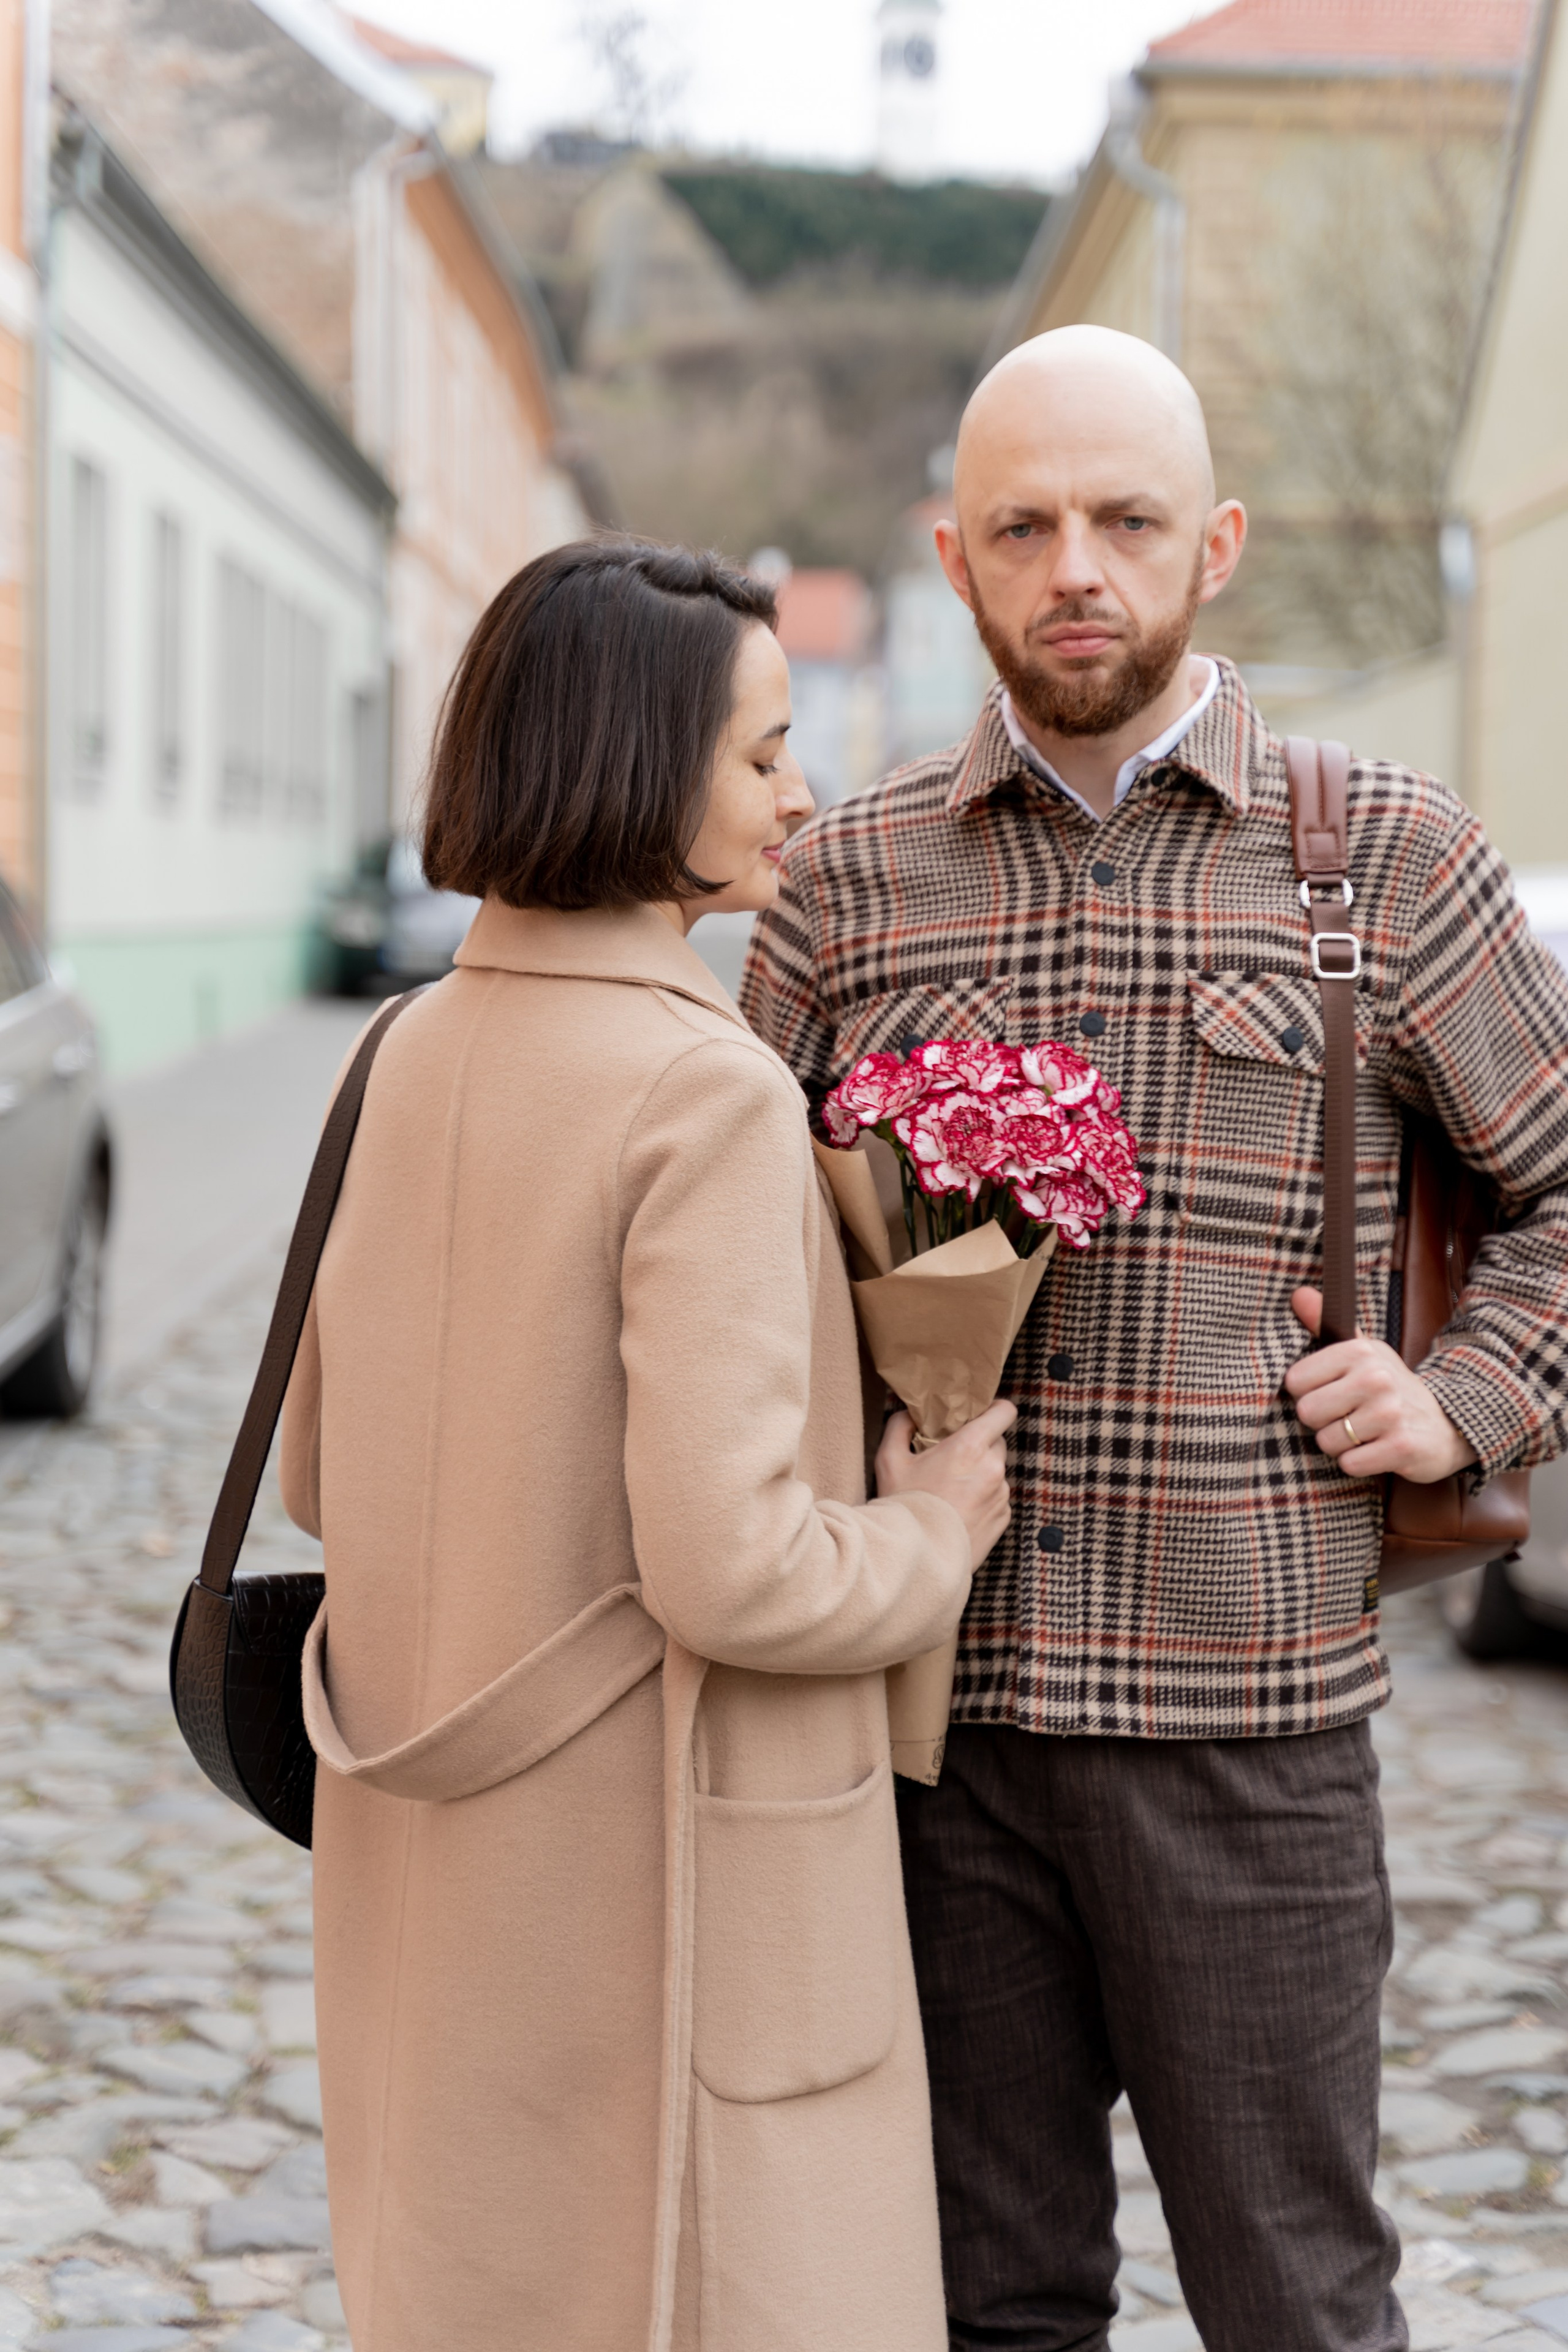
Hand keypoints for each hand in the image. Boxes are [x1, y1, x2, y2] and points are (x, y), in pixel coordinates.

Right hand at [876, 1399, 1016, 1570]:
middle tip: (954, 1456)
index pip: (1003, 1412)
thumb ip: (899, 1427)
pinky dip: (983, 1499)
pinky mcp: (1003, 1518)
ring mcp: (1001, 1495)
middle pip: (997, 1441)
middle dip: (980, 1445)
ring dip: (980, 1474)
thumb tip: (910, 1415)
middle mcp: (993, 1468)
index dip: (994, 1409)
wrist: (919, 1558)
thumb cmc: (904, 1506)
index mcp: (970, 1447)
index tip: (981, 1414)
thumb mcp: (889, 1460)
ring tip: (951, 1491)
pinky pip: (997, 1498)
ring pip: (996, 1472)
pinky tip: (958, 1511)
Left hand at [1284, 1288, 1475, 1483]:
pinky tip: (1376, 1450)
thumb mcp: (1362, 1352)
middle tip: (1346, 1417)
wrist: (1447, 1422)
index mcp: (1360, 1352)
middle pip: (1307, 1412)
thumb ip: (1324, 1325)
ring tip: (1364, 1433)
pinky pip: (1350, 1464)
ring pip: (1327, 1441)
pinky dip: (1358, 1463)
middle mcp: (1376, 1378)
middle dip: (1321, 1422)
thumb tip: (1297, 1293)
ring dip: (1341, 1445)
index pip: (1295, 1381)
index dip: (1307, 1393)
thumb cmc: (1389, 1387)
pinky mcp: (1401, 1447)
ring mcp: (1390, 1413)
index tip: (1330, 1393)